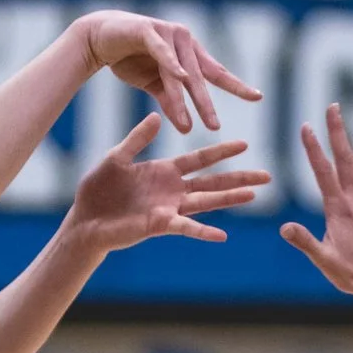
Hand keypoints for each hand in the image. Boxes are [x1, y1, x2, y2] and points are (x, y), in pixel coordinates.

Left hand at [71, 112, 264, 251]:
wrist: (84, 220)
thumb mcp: (117, 157)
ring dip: (230, 199)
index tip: (245, 145)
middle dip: (239, 178)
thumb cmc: (98, 190)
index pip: (200, 159)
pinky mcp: (158, 225)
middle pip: (212, 182)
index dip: (222, 152)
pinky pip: (185, 228)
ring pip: (206, 202)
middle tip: (267, 176)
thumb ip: (138, 139)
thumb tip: (157, 116)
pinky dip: (202, 232)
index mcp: (164, 172)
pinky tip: (221, 235)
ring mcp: (168, 209)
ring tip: (254, 196)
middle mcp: (172, 191)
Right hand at [75, 11, 261, 135]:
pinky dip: (170, 62)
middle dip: (206, 104)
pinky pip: (161, 50)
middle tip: (215, 126)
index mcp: (190, 55)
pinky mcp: (148, 30)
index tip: (256, 97)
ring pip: (180, 71)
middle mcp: (185, 42)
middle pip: (200, 77)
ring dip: (183, 97)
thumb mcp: (154, 85)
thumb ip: (171, 102)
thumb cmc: (131, 58)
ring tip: (188, 122)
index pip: (216, 74)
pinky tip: (179, 75)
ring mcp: (168, 33)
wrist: (100, 37)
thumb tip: (187, 126)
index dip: (236, 85)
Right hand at [277, 101, 352, 296]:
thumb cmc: (350, 275)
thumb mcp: (323, 259)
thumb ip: (304, 242)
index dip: (314, 149)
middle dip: (338, 132)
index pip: (323, 173)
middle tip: (334, 106)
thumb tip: (285, 227)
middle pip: (346, 160)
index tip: (306, 126)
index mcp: (339, 210)